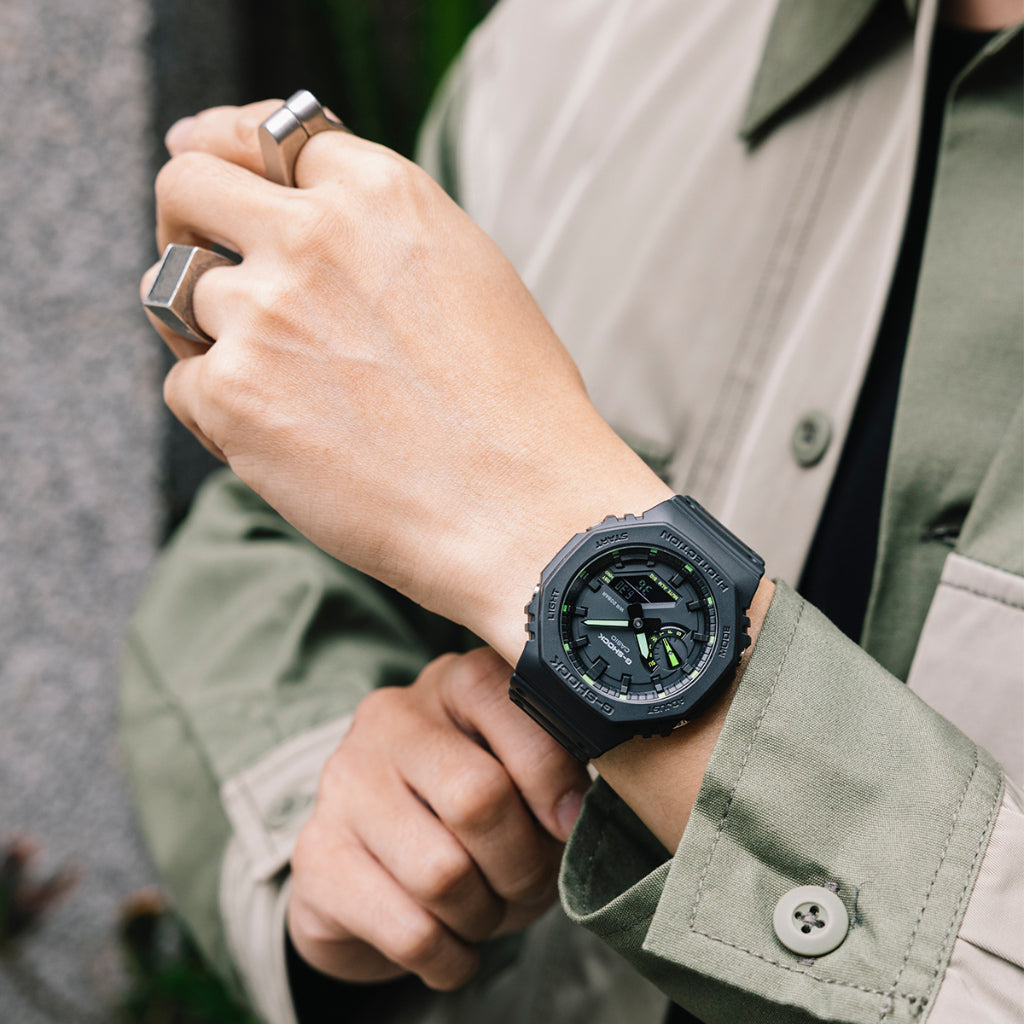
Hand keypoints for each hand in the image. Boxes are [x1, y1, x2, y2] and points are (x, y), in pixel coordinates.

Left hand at [143, 100, 670, 662]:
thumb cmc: (515, 405)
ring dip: (206, 330)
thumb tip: (304, 216)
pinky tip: (283, 441)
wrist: (524, 507)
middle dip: (186, 220)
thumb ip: (378, 232)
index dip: (231, 158)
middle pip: (186, 183)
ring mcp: (265, 313)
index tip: (207, 167)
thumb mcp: (467, 273)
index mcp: (380, 193)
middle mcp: (312, 236)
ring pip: (170, 291)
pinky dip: (218, 413)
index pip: (262, 137)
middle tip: (207, 265)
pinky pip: (184, 384)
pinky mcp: (235, 395)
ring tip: (271, 379)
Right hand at [287, 648, 591, 989]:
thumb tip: (570, 815)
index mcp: (452, 684)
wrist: (375, 875)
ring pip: (442, 875)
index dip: (552, 773)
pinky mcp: (315, 858)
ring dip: (484, 916)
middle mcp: (389, 720)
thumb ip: (553, 783)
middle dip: (522, 864)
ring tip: (483, 910)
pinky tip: (449, 945)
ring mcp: (343, 785)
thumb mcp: (523, 787)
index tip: (568, 822)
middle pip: (477, 798)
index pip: (506, 700)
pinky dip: (450, 958)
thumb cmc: (472, 823)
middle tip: (527, 884)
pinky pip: (410, 932)